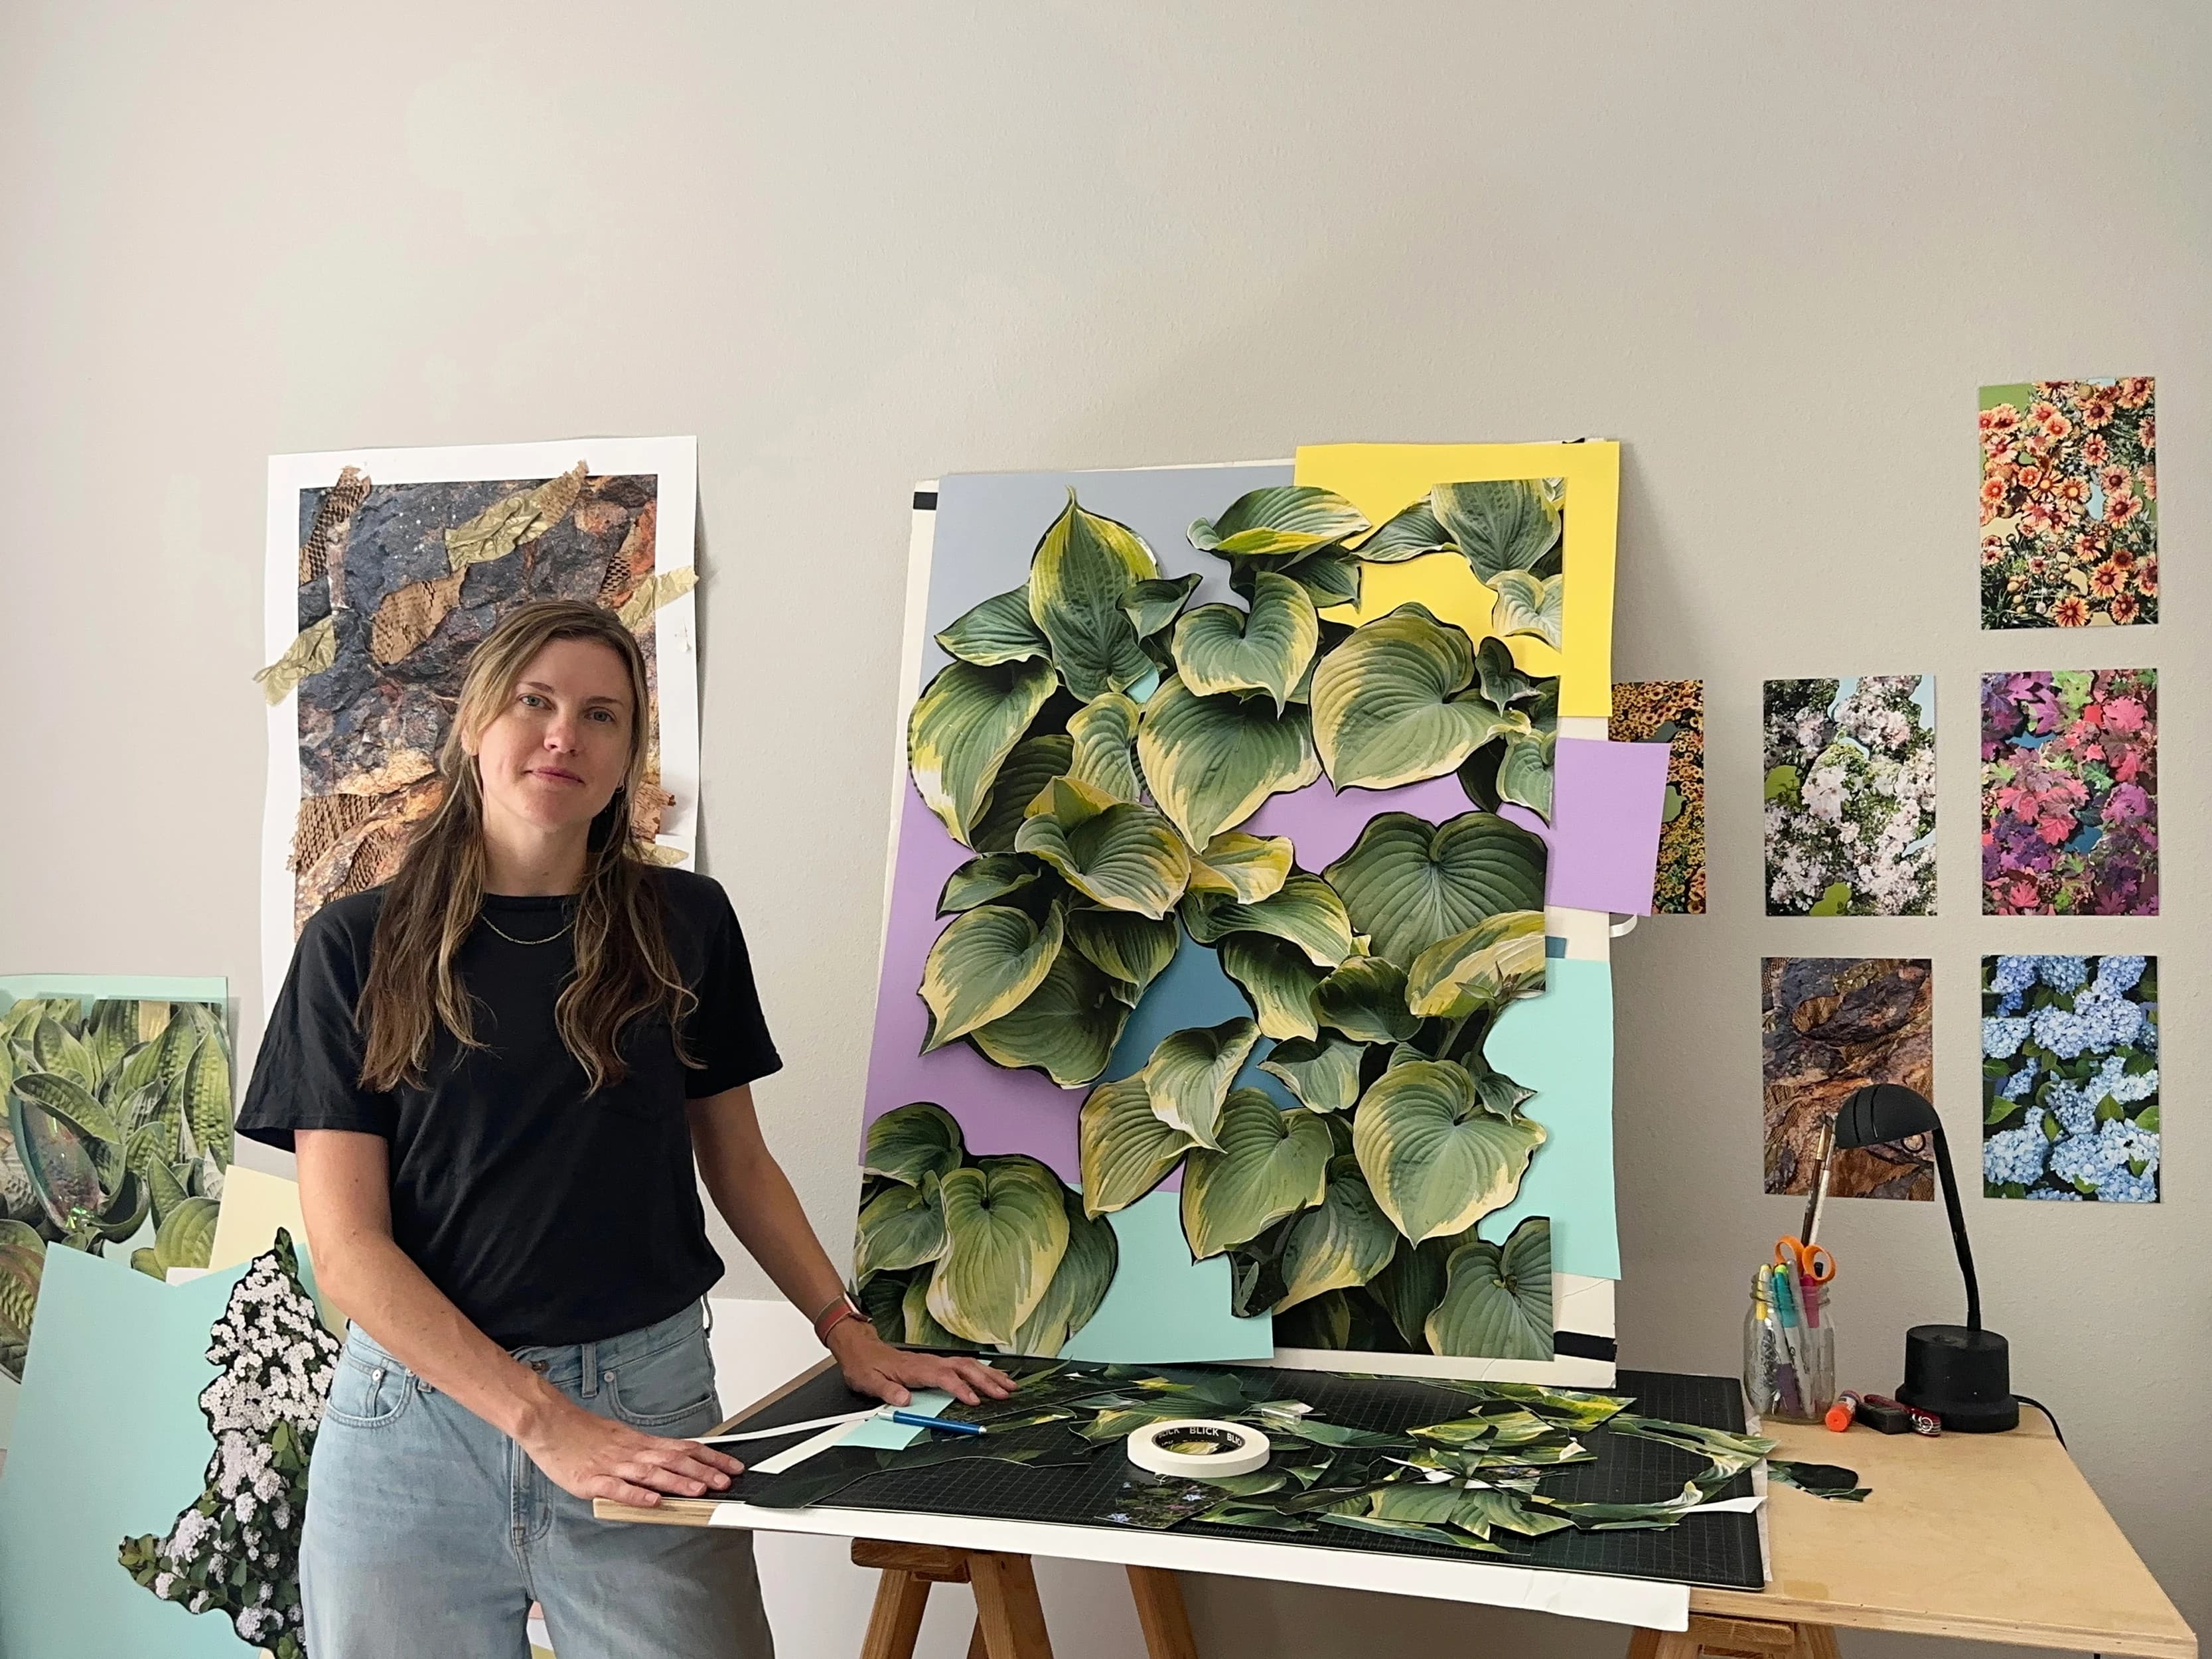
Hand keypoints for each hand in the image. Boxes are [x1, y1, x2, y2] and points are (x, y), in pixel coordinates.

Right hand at [519, 1397, 744, 1507]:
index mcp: (641, 1443)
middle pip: (673, 1461)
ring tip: (699, 1491)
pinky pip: (617, 1489)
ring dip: (677, 1483)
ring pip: (651, 1474)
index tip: (733, 1466)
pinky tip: (653, 1502)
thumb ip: (647, 1452)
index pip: (684, 1448)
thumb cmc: (584, 1434)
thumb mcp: (623, 1438)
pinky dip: (636, 1495)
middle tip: (726, 1481)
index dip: (711, 1458)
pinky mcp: (592, 1479)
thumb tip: (676, 1462)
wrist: (550, 1422)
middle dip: (702, 1471)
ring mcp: (613, 1465)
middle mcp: (632, 1452)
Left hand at [826, 1320, 1015, 1407]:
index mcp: (915, 1368)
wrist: (860, 1348)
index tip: (974, 1401)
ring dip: (989, 1375)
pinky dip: (981, 1371)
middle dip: (986, 1380)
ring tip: (1008, 1385)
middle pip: (964, 1368)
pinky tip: (992, 1376)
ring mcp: (934, 1361)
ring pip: (968, 1365)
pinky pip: (963, 1366)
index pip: (944, 1377)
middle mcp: (929, 1362)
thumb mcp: (869, 1381)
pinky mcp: (935, 1364)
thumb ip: (887, 1391)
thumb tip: (905, 1400)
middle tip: (1005, 1393)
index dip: (960, 1389)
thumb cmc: (865, 1365)